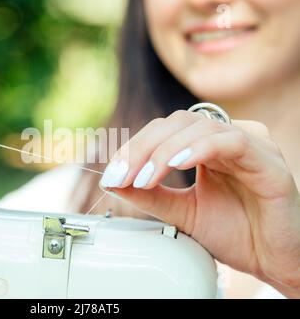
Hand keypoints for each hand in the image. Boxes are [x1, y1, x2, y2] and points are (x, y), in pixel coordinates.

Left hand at [101, 110, 299, 297]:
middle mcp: (226, 140)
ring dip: (164, 150)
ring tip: (144, 177)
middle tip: (122, 174)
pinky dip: (199, 148)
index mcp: (206, 147)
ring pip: (199, 126)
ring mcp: (249, 146)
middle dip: (142, 148)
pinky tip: (177, 165)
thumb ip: (151, 195)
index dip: (134, 147)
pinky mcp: (268, 161)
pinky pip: (231, 141)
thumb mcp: (182, 212)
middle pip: (176, 123)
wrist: (272, 261)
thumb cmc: (235, 234)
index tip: (112, 172)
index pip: (163, 131)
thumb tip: (113, 180)